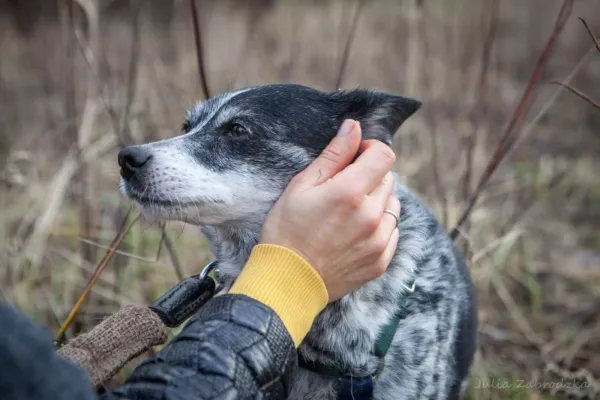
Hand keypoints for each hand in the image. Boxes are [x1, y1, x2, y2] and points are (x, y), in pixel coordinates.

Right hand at [260, 119, 400, 300]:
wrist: (288, 281)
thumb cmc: (287, 230)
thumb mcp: (302, 186)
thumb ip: (334, 155)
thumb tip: (354, 127)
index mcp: (350, 193)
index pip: (384, 155)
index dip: (370, 149)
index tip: (355, 156)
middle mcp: (371, 216)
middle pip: (388, 178)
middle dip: (370, 176)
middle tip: (343, 188)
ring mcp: (379, 241)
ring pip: (393, 205)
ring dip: (377, 201)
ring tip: (349, 213)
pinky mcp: (381, 261)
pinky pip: (393, 231)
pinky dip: (379, 226)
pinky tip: (354, 233)